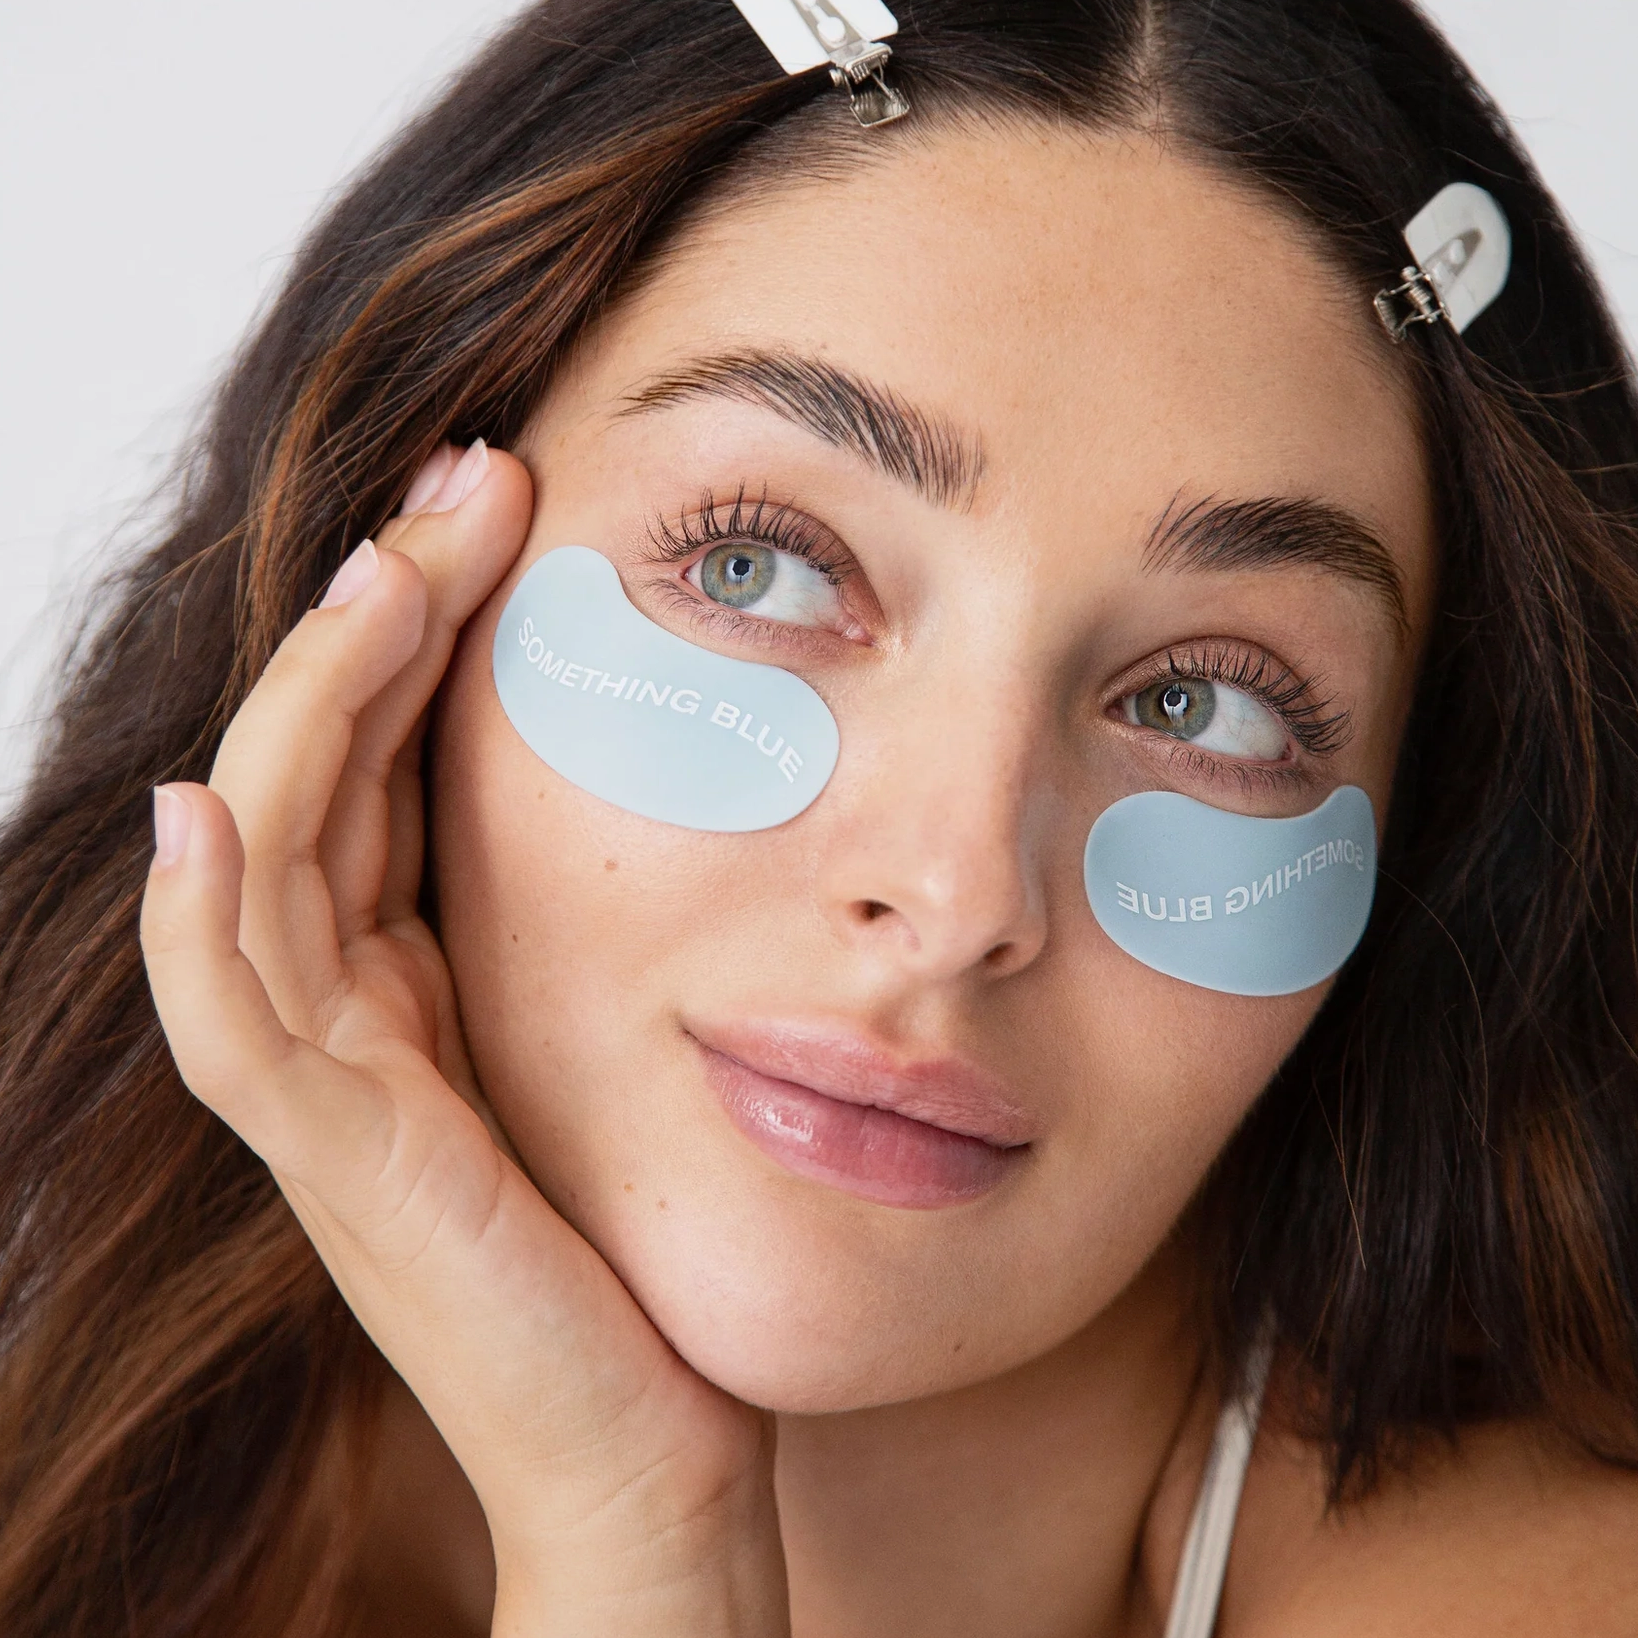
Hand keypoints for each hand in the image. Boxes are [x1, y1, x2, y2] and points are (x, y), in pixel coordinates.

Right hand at [139, 444, 789, 1635]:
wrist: (648, 1439)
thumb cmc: (645, 1238)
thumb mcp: (612, 1034)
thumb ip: (585, 927)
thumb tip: (663, 775)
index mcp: (408, 974)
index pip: (387, 757)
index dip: (424, 621)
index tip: (505, 499)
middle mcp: (347, 1011)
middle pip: (323, 767)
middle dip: (381, 614)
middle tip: (466, 477)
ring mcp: (326, 1088)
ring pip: (263, 855)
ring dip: (312, 705)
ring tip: (382, 569)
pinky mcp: (343, 1166)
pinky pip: (235, 1020)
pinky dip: (207, 909)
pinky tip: (215, 798)